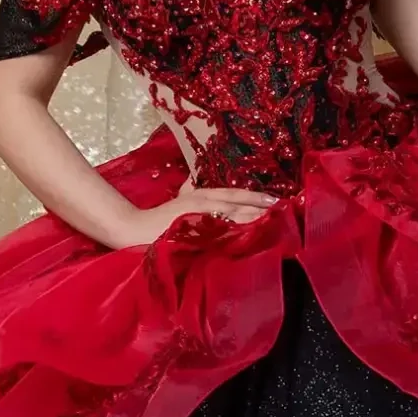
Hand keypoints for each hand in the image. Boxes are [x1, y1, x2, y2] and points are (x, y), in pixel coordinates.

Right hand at [107, 183, 281, 246]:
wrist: (133, 230)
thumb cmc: (156, 218)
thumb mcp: (178, 199)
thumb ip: (189, 190)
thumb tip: (195, 181)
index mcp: (200, 196)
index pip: (233, 194)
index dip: (254, 196)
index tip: (275, 200)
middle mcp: (203, 204)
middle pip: (238, 204)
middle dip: (260, 207)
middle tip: (283, 209)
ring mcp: (199, 219)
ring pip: (233, 217)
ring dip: (254, 218)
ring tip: (275, 220)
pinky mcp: (195, 233)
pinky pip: (222, 233)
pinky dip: (237, 233)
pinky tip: (252, 235)